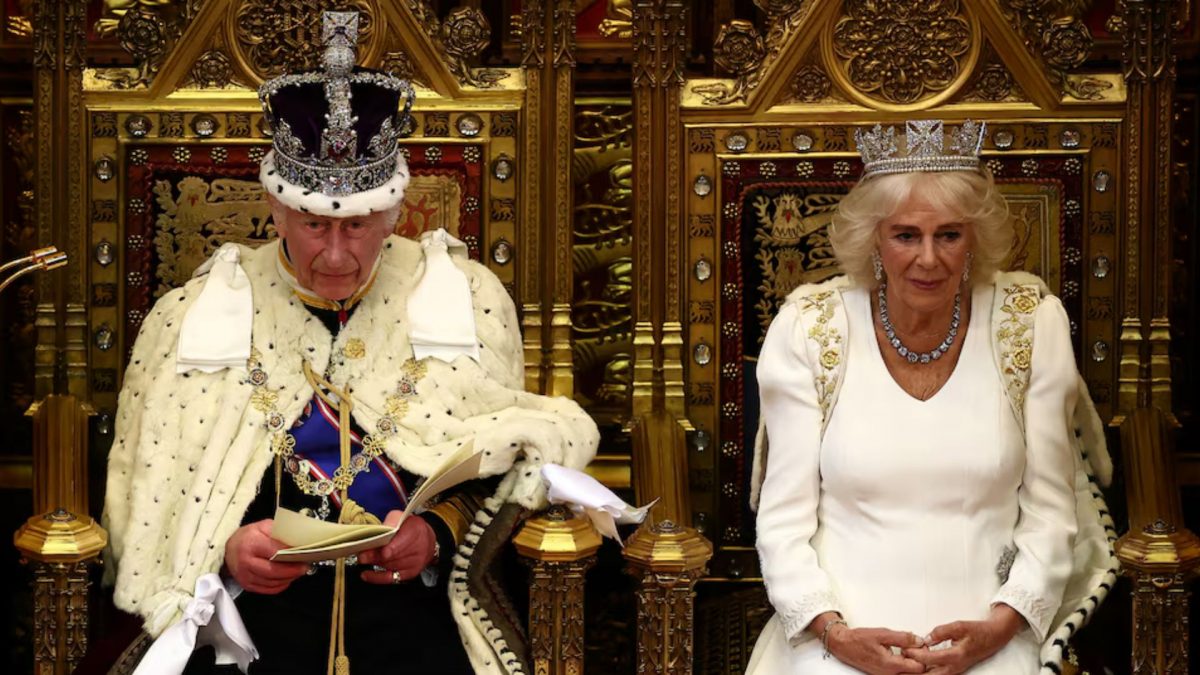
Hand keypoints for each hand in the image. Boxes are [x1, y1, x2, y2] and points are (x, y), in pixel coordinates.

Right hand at [223, 520, 309, 593]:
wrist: (229, 549)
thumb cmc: (247, 537)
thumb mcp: (263, 526)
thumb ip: (280, 532)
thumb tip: (298, 540)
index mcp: (251, 544)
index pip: (275, 552)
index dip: (291, 554)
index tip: (304, 553)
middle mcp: (246, 561)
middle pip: (274, 571)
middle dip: (293, 570)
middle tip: (304, 566)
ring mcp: (245, 575)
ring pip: (273, 582)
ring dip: (288, 578)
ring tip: (298, 571)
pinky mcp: (247, 585)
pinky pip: (268, 589)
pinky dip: (281, 585)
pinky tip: (287, 578)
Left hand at [356, 511, 437, 584]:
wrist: (427, 540)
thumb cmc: (411, 528)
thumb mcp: (402, 517)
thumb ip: (390, 521)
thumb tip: (376, 531)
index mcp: (416, 529)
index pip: (403, 539)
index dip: (391, 547)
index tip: (381, 551)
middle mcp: (419, 547)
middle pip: (394, 555)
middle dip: (376, 555)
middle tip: (362, 555)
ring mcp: (415, 562)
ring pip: (390, 565)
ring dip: (375, 562)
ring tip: (363, 559)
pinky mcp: (410, 573)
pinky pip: (391, 578)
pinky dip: (376, 577)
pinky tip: (366, 574)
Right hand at [824, 622, 926, 674]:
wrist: (844, 645)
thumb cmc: (859, 640)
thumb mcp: (882, 634)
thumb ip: (902, 638)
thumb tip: (918, 640)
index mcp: (891, 665)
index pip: (920, 667)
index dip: (922, 654)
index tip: (918, 644)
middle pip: (917, 673)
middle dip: (920, 660)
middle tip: (914, 646)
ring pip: (910, 674)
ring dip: (912, 662)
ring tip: (906, 650)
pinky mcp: (885, 674)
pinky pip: (902, 673)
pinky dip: (905, 665)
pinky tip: (901, 654)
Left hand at [903, 605, 1024, 673]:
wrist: (994, 637)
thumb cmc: (977, 631)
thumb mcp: (959, 626)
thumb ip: (941, 631)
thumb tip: (926, 638)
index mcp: (956, 656)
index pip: (930, 659)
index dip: (916, 654)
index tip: (905, 649)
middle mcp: (955, 667)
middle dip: (913, 672)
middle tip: (899, 667)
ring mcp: (954, 670)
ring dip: (919, 673)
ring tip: (904, 669)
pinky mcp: (953, 669)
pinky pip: (937, 674)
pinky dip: (926, 672)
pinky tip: (916, 666)